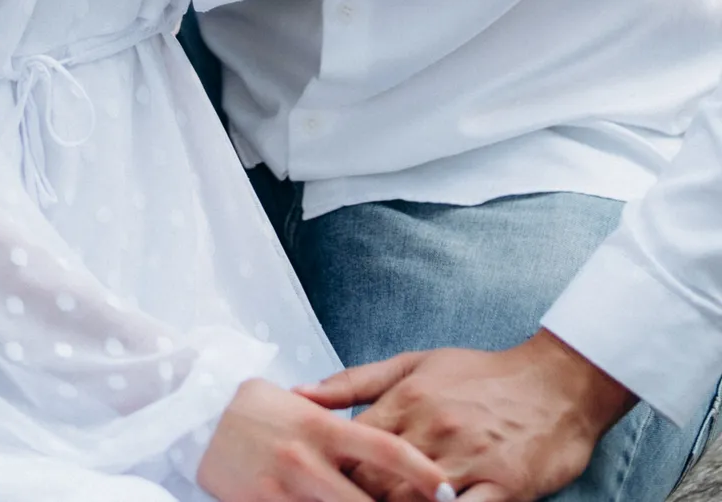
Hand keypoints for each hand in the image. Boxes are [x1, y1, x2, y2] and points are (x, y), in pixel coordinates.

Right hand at [199, 376, 452, 501]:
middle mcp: (306, 460)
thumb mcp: (301, 403)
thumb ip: (341, 421)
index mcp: (321, 426)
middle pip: (369, 501)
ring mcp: (284, 489)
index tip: (447, 488)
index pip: (383, 449)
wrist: (196, 417)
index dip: (420, 472)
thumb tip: (385, 443)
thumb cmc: (256, 407)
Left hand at [297, 332, 635, 501]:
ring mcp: (467, 461)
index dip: (329, 474)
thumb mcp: (415, 365)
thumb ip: (354, 383)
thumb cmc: (482, 376)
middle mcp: (432, 430)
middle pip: (373, 484)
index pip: (350, 447)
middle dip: (352, 501)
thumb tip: (298, 394)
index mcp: (406, 400)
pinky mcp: (503, 488)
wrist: (556, 383)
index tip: (311, 487)